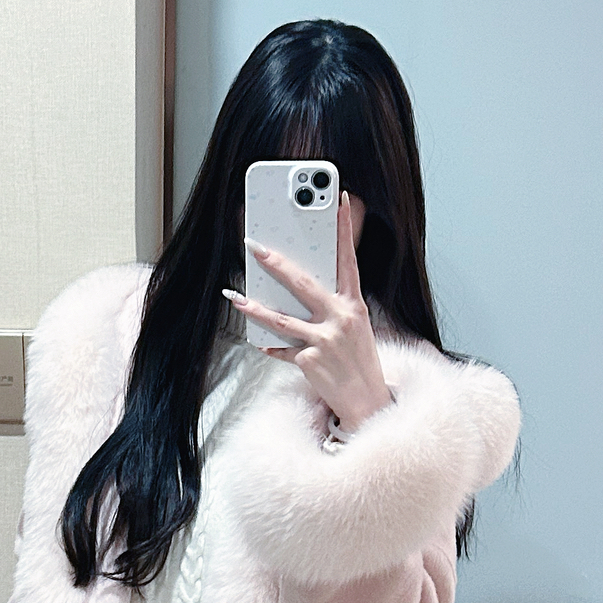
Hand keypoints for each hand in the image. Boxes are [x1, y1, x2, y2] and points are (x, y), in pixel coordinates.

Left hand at [225, 193, 392, 430]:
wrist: (367, 401)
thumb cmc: (359, 360)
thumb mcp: (356, 326)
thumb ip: (333, 304)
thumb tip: (300, 284)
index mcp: (354, 304)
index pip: (349, 259)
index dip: (345, 228)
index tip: (341, 200)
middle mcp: (341, 319)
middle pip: (303, 284)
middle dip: (276, 264)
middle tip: (255, 247)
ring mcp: (325, 341)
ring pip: (281, 318)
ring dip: (254, 307)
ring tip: (234, 296)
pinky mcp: (310, 361)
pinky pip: (281, 349)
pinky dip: (268, 346)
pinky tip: (257, 341)